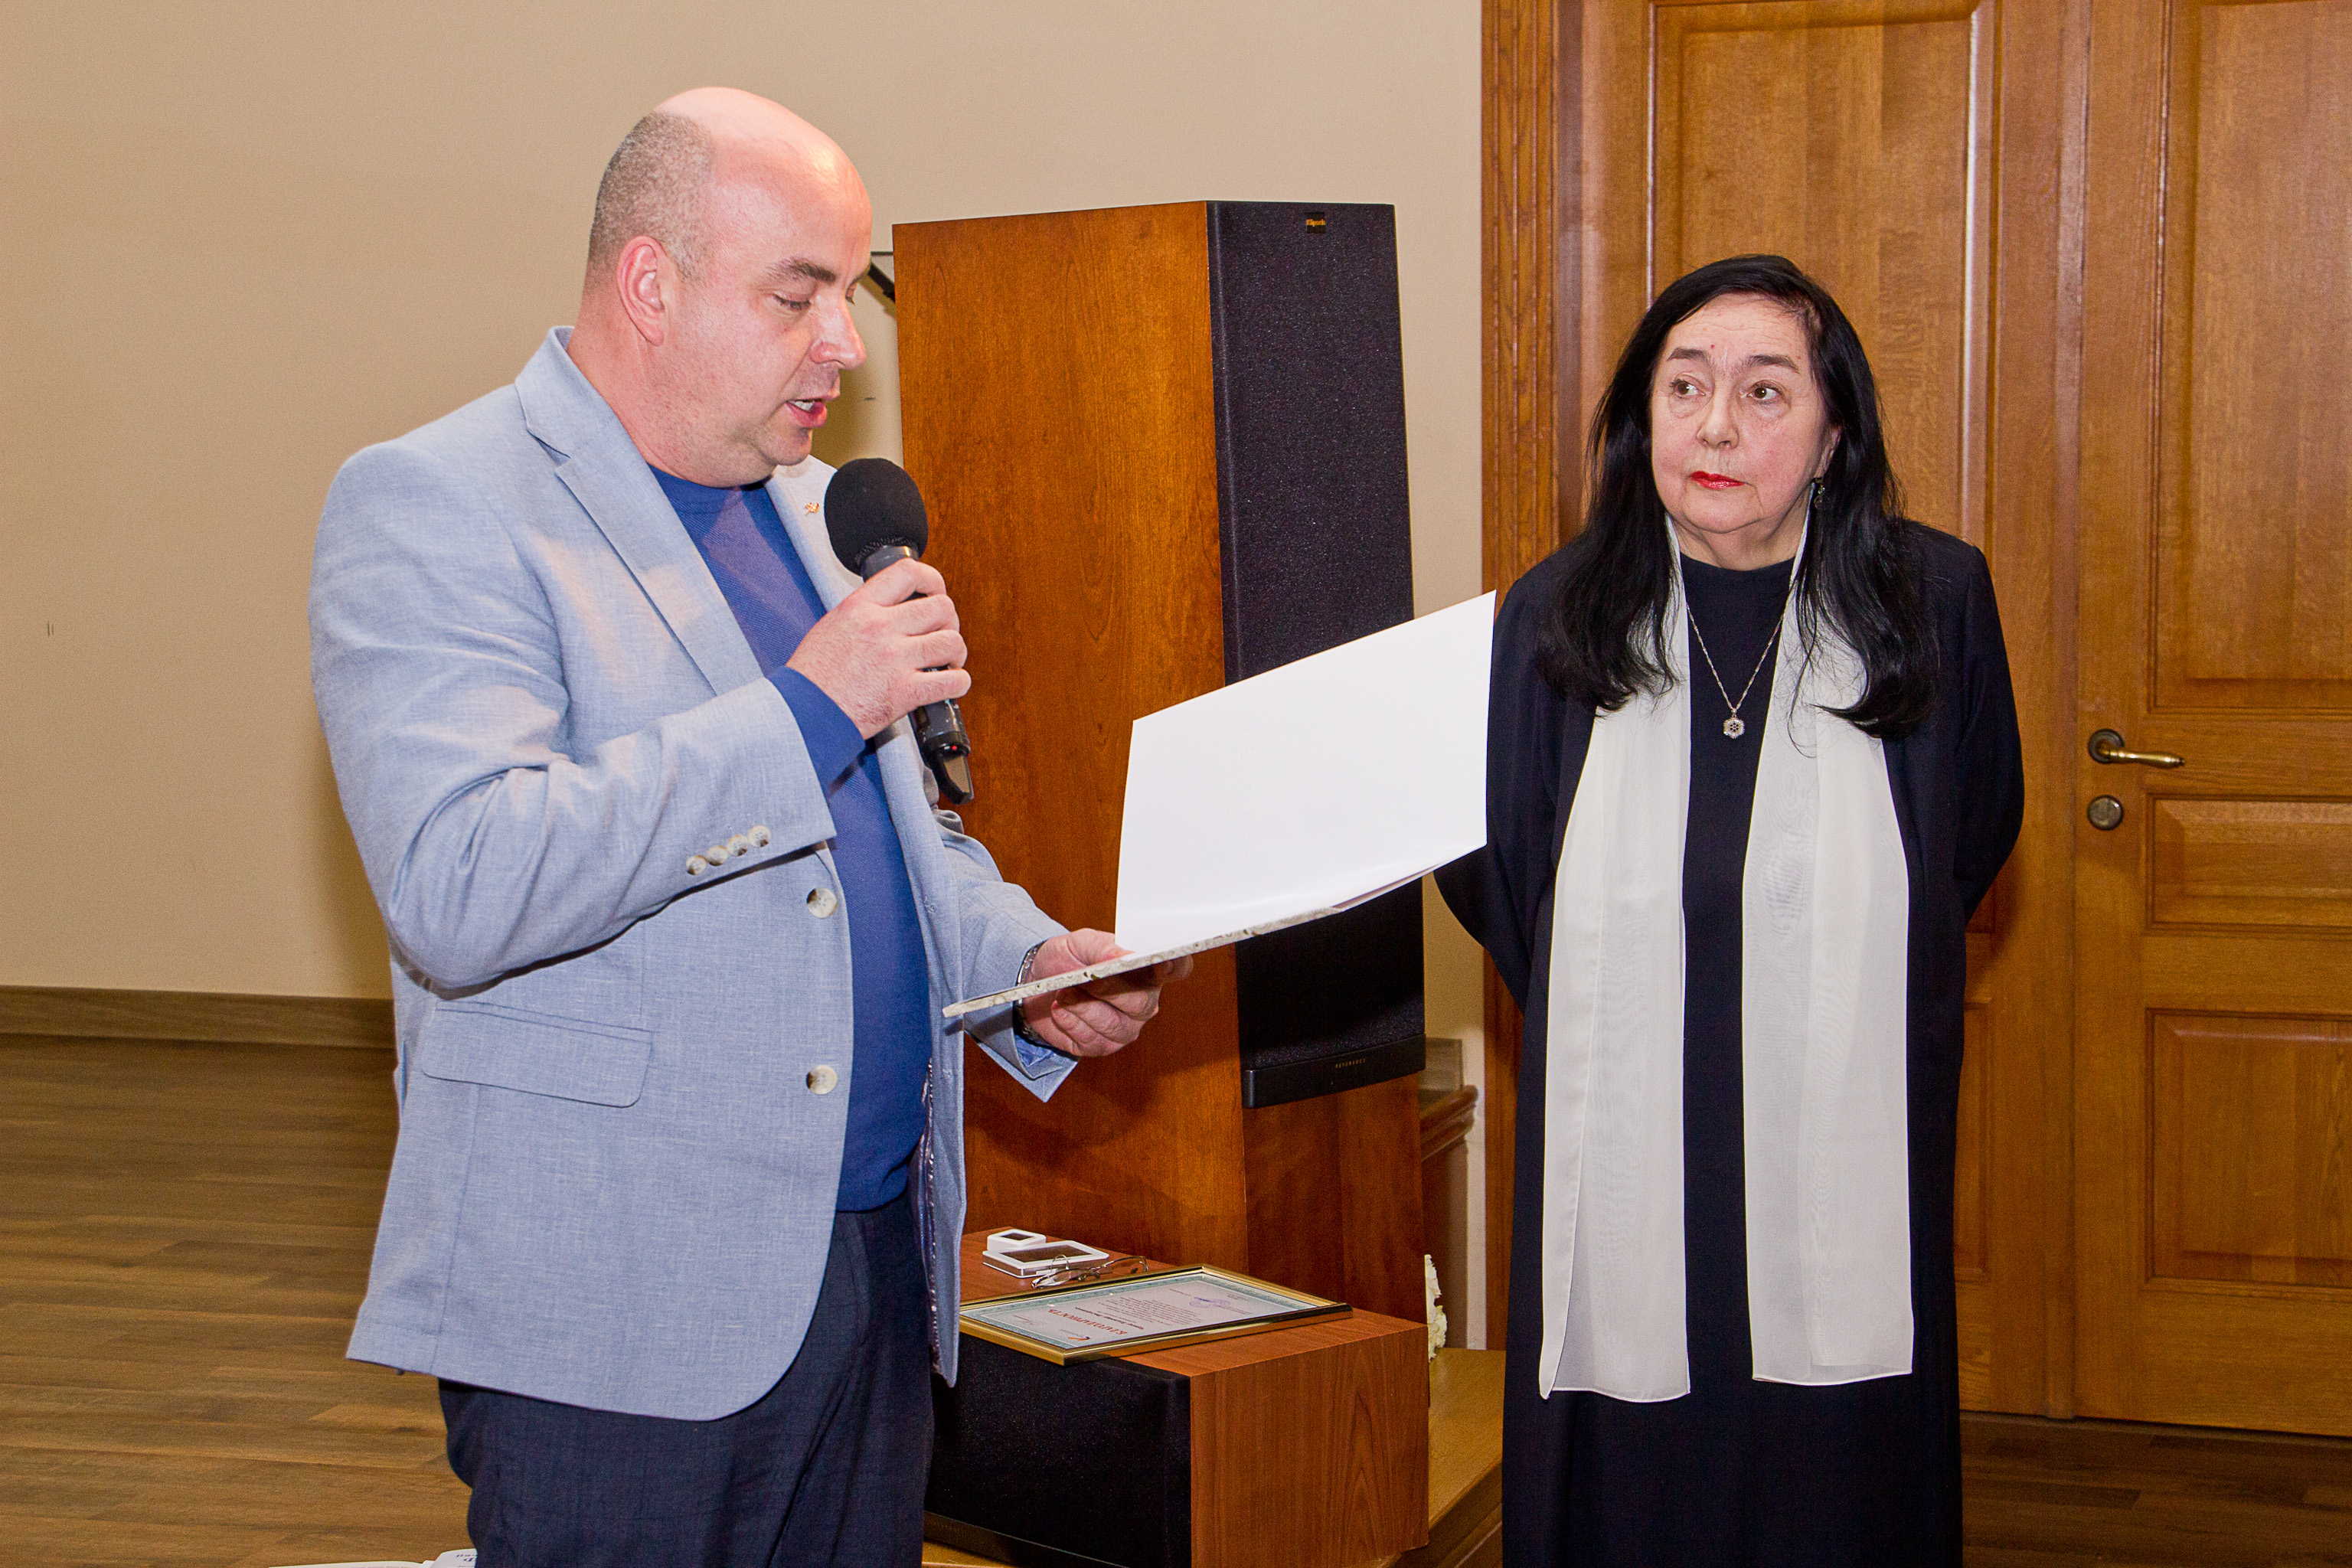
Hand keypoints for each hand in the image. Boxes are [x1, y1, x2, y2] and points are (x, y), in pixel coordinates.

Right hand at [785, 557, 969, 738]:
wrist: (804, 712)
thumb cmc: (813, 675)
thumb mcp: (832, 625)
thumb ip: (865, 612)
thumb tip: (895, 607)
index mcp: (860, 607)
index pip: (908, 572)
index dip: (933, 580)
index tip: (936, 591)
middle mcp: (880, 628)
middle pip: (940, 607)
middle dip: (949, 621)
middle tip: (943, 633)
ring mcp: (895, 659)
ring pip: (951, 642)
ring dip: (956, 652)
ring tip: (949, 661)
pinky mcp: (905, 692)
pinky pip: (952, 681)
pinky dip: (959, 682)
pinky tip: (951, 683)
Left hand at [1019, 929, 1192, 1057]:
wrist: (1037, 981)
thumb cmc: (1068, 959)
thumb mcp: (1081, 942)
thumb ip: (1103, 947)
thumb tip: (1121, 955)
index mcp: (1147, 971)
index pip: (1176, 970)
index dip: (1174, 967)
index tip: (1161, 961)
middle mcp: (1143, 1002)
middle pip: (1141, 1002)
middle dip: (1109, 990)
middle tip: (1085, 981)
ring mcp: (1125, 1028)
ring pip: (1113, 1024)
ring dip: (1082, 1007)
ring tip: (1063, 993)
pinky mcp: (1101, 1046)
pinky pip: (1091, 1039)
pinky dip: (1070, 1022)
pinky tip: (1059, 1009)